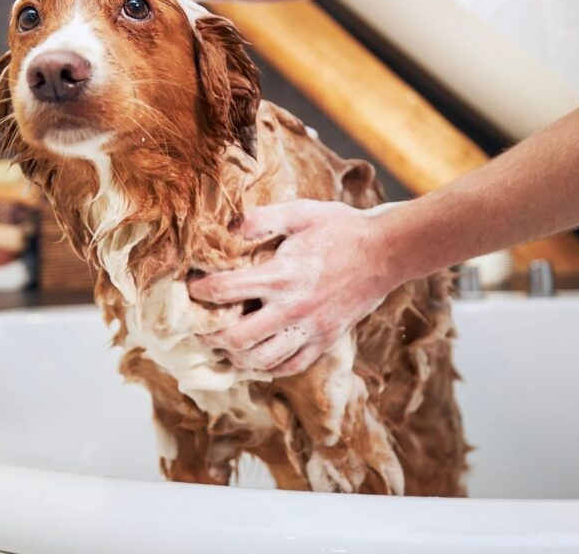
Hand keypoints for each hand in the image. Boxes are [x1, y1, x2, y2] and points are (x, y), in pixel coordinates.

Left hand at [188, 200, 402, 376]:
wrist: (386, 251)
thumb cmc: (340, 228)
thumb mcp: (300, 212)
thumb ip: (262, 219)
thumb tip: (229, 227)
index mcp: (282, 275)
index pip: (226, 290)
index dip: (201, 290)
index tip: (192, 287)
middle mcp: (293, 308)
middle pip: (237, 338)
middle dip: (210, 335)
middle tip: (199, 327)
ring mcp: (310, 329)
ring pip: (262, 360)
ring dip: (235, 356)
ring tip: (223, 345)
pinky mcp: (325, 340)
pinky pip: (291, 366)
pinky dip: (268, 366)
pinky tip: (257, 356)